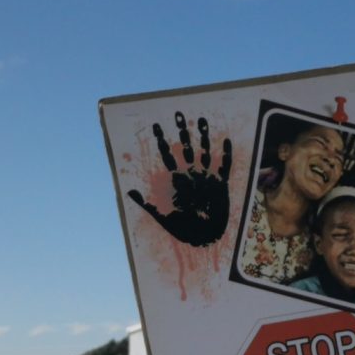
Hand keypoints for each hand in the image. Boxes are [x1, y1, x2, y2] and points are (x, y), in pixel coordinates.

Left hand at [126, 112, 233, 247]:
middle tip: (179, 115)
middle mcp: (190, 175)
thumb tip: (129, 192)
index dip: (161, 141)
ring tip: (202, 121)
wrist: (201, 239)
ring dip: (204, 138)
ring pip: (204, 152)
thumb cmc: (181, 228)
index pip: (166, 155)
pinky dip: (226, 155)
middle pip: (185, 148)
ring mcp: (205, 178)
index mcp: (176, 180)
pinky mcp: (220, 185)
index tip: (156, 126)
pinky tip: (226, 141)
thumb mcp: (160, 215)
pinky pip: (224, 167)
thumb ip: (146, 203)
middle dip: (182, 132)